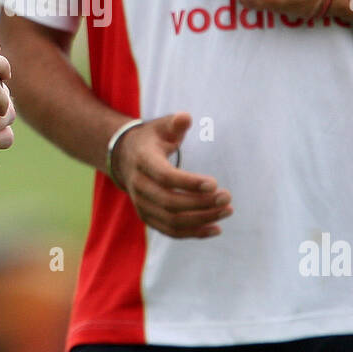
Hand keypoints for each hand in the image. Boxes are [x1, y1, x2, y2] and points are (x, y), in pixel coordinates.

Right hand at [111, 112, 230, 238]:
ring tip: (227, 211)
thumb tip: (185, 118)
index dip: (189, 183)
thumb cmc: (151, 139)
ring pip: (171, 221)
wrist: (125, 158)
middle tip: (227, 197)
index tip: (214, 183)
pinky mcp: (148, 217)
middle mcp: (139, 186)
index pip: (165, 177)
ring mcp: (142, 204)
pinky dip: (194, 233)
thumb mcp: (161, 126)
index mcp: (142, 161)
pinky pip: (171, 231)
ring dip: (201, 219)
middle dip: (201, 203)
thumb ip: (175, 123)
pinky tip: (216, 228)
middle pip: (169, 202)